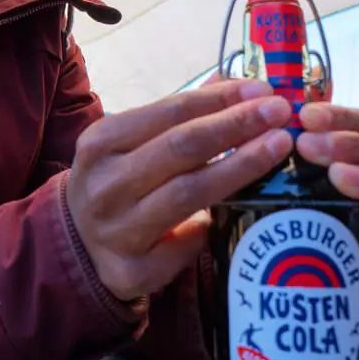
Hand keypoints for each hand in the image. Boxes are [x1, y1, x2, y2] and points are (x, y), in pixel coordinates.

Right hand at [66, 79, 292, 301]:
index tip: (262, 91)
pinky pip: (185, 245)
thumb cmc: (118, 179)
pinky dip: (213, 226)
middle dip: (236, 126)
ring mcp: (115, 230)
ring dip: (240, 167)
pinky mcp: (132, 271)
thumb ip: (180, 116)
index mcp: (101, 142)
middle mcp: (104, 184)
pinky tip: (240, 211)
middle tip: (281, 113)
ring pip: (189, 194)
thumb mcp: (132, 140)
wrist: (77, 242)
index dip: (220, 100)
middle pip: (181, 148)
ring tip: (279, 147)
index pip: (170, 111)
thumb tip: (240, 87)